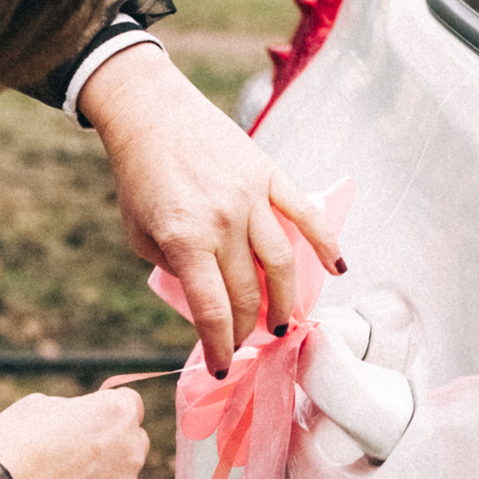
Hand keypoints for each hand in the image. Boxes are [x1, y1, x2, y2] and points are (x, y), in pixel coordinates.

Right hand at [0, 389, 148, 478]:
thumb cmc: (14, 443)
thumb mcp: (40, 405)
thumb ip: (74, 410)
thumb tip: (80, 419)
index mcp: (117, 413)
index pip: (129, 404)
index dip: (106, 411)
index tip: (88, 419)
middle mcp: (131, 450)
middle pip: (132, 442)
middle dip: (112, 444)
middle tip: (73, 452)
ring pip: (120, 478)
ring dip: (100, 477)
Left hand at [78, 44, 343, 375]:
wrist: (151, 113)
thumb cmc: (140, 177)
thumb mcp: (141, 233)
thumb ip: (175, 269)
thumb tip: (208, 300)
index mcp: (184, 239)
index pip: (212, 310)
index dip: (220, 346)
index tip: (223, 366)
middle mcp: (222, 222)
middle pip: (249, 291)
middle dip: (250, 326)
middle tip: (250, 339)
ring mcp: (250, 197)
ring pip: (282, 263)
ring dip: (286, 300)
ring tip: (283, 321)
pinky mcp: (269, 174)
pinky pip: (306, 214)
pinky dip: (325, 243)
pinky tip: (337, 269)